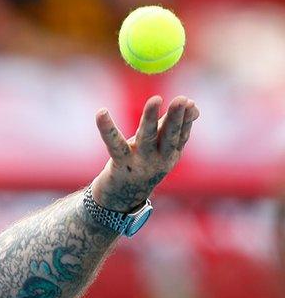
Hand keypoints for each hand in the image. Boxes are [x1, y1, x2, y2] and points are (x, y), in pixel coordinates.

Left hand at [91, 95, 199, 211]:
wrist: (120, 198)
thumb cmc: (142, 165)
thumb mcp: (161, 148)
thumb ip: (173, 127)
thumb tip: (195, 106)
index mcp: (170, 155)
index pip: (181, 135)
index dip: (186, 119)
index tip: (190, 103)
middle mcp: (159, 160)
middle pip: (170, 136)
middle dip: (176, 117)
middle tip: (183, 99)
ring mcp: (140, 162)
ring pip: (147, 137)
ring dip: (151, 117)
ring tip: (155, 99)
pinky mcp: (120, 163)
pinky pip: (114, 144)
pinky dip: (107, 128)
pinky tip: (101, 112)